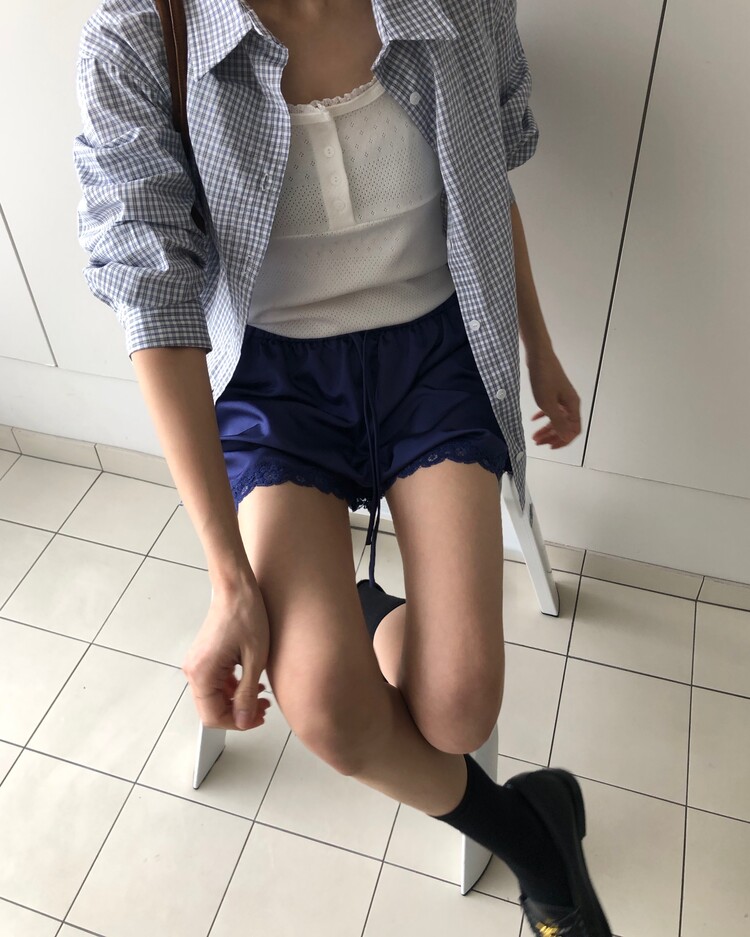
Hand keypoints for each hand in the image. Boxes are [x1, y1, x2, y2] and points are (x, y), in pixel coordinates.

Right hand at [182, 584, 272, 730]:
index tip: (257, 719)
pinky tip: (251, 683)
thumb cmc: (246, 615)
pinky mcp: (204, 657)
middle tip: (263, 709)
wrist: (236, 588)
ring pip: (214, 697)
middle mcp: (193, 670)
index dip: (237, 723)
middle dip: (237, 713)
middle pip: (211, 709)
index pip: (212, 716)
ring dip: (236, 701)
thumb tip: (245, 720)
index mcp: (202, 673)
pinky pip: (215, 683)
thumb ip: (248, 694)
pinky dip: (231, 688)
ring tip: (261, 697)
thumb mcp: (254, 659)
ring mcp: (197, 663)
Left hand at [527, 348, 581, 448]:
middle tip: (537, 443)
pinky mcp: (554, 391)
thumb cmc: (543, 378)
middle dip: (552, 437)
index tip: (550, 447)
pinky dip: (543, 416)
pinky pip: (552, 408)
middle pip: (565, 426)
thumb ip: (558, 422)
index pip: (573, 430)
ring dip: (546, 429)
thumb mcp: (548, 404)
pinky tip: (533, 420)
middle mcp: (570, 403)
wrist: (539, 356)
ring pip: (557, 418)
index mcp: (572, 406)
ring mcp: (562, 396)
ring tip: (534, 436)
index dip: (563, 441)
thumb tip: (567, 437)